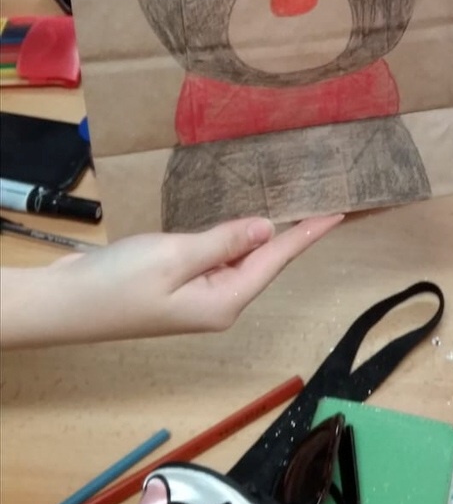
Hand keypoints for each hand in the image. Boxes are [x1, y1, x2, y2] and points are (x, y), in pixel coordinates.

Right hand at [1, 213, 342, 347]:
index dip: (308, 234)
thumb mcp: (175, 256)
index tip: (338, 213)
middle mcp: (219, 303)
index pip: (277, 260)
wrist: (63, 304)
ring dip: (262, 233)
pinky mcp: (178, 286)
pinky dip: (232, 237)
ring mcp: (198, 297)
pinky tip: (242, 222)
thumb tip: (267, 229)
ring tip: (293, 205)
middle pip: (264, 261)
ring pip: (241, 258)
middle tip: (322, 199)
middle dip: (292, 231)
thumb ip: (224, 242)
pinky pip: (217, 257)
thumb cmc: (117, 283)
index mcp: (224, 300)